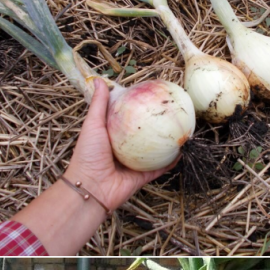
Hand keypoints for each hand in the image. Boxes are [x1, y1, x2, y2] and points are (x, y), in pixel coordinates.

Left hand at [65, 79, 178, 211]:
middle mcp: (124, 149)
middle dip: (154, 124)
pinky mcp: (142, 176)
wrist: (91, 189)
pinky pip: (160, 167)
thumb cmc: (88, 155)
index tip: (148, 95)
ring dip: (166, 141)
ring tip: (180, 128)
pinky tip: (181, 151)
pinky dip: (171, 161)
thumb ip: (98, 104)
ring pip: (154, 150)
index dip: (136, 107)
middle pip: (142, 133)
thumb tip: (98, 80)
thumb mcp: (92, 125)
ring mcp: (134, 163)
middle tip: (168, 110)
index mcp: (111, 136)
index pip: (125, 118)